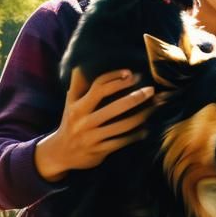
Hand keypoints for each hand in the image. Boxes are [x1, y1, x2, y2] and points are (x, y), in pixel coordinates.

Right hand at [35, 67, 154, 181]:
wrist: (60, 153)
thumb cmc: (71, 121)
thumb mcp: (70, 102)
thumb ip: (78, 84)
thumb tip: (82, 64)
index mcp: (77, 105)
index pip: (98, 86)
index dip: (115, 78)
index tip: (131, 73)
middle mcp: (83, 120)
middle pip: (115, 106)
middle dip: (136, 97)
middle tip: (151, 90)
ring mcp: (91, 137)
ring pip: (122, 125)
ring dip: (141, 116)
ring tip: (155, 107)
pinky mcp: (99, 151)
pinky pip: (122, 141)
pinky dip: (136, 135)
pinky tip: (146, 129)